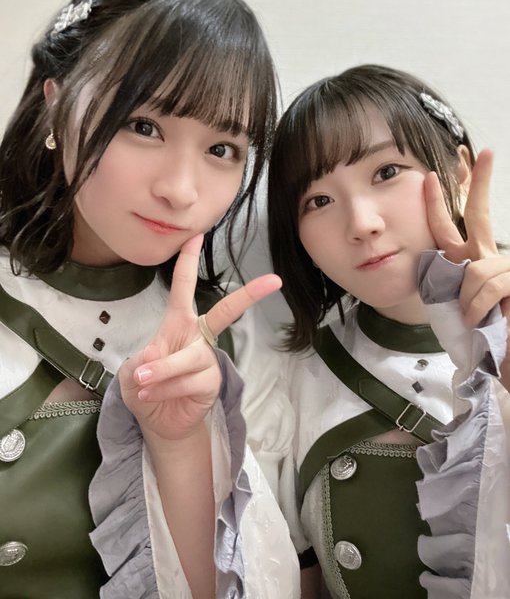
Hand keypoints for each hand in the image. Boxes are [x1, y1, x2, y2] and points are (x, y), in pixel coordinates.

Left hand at [119, 234, 281, 441]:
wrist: (157, 421)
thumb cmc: (145, 386)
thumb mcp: (132, 370)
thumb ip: (144, 359)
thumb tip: (155, 355)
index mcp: (177, 323)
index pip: (183, 288)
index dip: (187, 261)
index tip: (196, 236)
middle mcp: (197, 337)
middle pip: (225, 313)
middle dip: (248, 295)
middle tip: (274, 280)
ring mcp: (207, 359)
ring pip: (189, 358)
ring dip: (161, 371)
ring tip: (143, 382)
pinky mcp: (212, 382)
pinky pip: (189, 381)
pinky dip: (165, 389)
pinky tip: (152, 395)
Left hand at [424, 149, 509, 382]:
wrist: (504, 357)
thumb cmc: (480, 333)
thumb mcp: (453, 304)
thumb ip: (444, 283)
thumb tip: (434, 269)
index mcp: (466, 260)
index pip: (450, 225)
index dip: (437, 201)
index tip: (428, 175)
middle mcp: (486, 256)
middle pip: (480, 213)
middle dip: (481, 182)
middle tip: (484, 152)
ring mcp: (503, 266)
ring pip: (475, 269)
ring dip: (466, 299)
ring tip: (471, 319)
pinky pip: (488, 284)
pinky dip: (477, 305)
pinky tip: (479, 318)